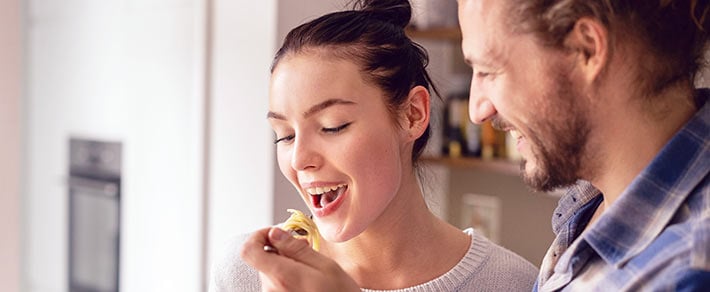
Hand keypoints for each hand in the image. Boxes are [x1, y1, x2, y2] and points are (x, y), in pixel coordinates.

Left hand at [240, 227, 359, 291]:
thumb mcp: (325, 266)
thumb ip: (296, 248)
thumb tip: (275, 232)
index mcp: (281, 276)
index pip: (248, 250)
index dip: (258, 235)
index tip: (276, 232)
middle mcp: (270, 289)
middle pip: (261, 258)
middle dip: (280, 248)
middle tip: (304, 248)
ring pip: (269, 269)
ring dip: (285, 262)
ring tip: (309, 267)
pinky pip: (275, 281)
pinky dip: (287, 274)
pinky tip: (306, 279)